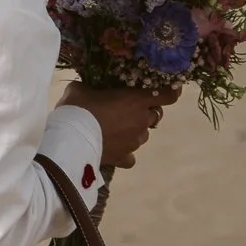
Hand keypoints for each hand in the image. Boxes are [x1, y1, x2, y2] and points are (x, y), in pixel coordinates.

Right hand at [58, 81, 182, 168]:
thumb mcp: (81, 88)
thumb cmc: (78, 107)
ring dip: (135, 131)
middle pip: (155, 116)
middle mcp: (141, 121)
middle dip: (145, 112)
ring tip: (116, 129)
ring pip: (143, 135)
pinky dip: (126, 153)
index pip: (167, 95)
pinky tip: (115, 149)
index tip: (174, 89)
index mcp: (137, 100)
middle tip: (128, 108)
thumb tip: (86, 89)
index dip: (172, 92)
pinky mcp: (123, 158)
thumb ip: (90, 87)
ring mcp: (134, 142)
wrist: (71, 138)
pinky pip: (131, 156)